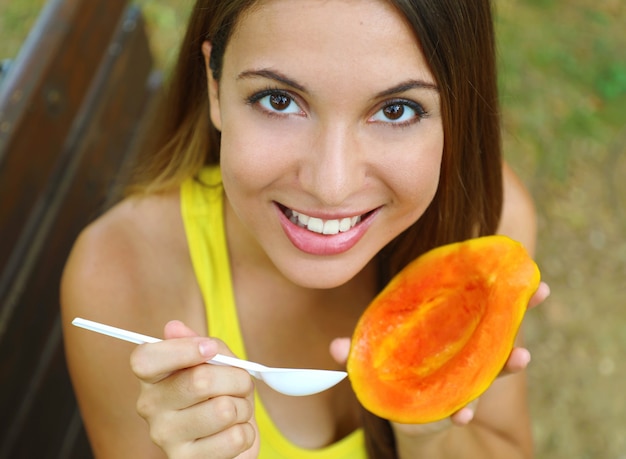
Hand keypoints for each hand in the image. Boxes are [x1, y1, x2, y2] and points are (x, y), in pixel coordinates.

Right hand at [130, 321, 258, 457]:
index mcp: (151, 377)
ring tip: (235, 410)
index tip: (210, 349)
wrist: (229, 439)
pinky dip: (246, 432)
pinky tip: (234, 432)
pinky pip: (235, 438)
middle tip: (241, 383)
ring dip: (243, 407)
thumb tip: (173, 327)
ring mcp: (166, 437)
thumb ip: (202, 343)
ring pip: (223, 410)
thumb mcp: (217, 362)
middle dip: (236, 378)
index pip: (145, 359)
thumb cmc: (220, 394)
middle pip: (199, 381)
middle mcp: (150, 407)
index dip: (183, 349)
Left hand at [330, 281, 549, 435]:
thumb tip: (333, 347)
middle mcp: (457, 343)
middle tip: (541, 291)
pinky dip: (466, 409)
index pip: (469, 295)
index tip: (517, 261)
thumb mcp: (372, 359)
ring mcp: (463, 372)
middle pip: (493, 321)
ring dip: (507, 360)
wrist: (402, 416)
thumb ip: (358, 352)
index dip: (493, 278)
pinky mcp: (458, 402)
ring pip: (492, 361)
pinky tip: (464, 414)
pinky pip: (468, 402)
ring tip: (521, 357)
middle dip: (519, 306)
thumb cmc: (388, 374)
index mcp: (439, 323)